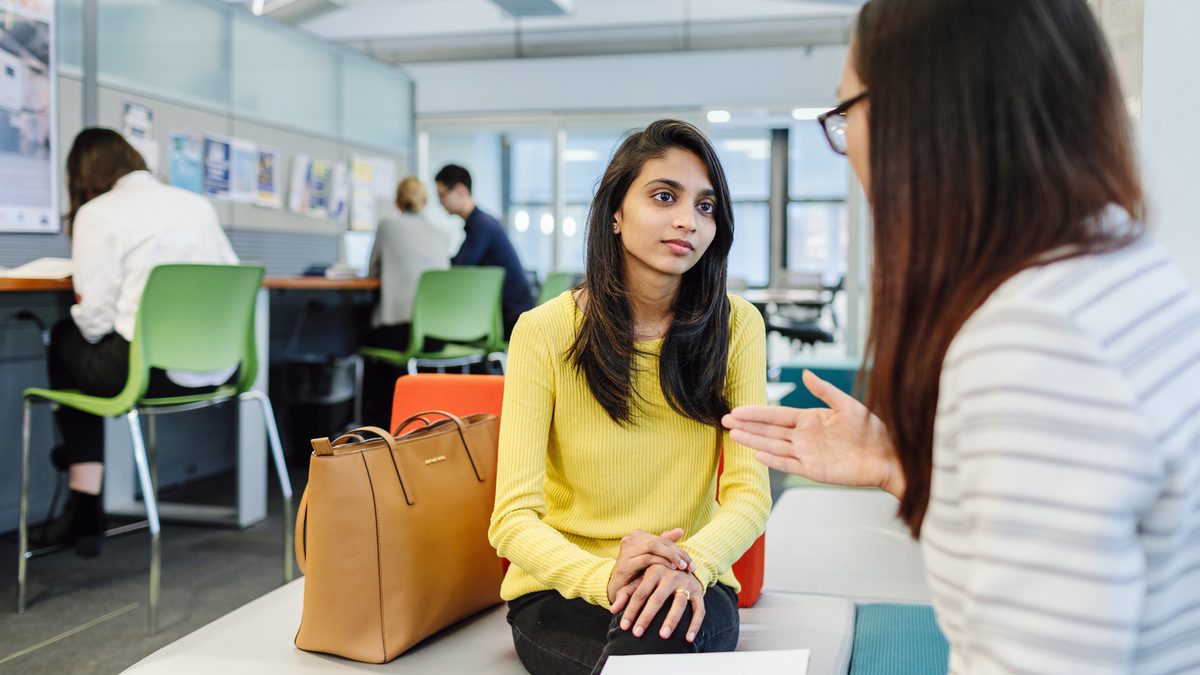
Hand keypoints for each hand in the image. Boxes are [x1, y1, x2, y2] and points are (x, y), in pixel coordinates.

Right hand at [607, 528, 692, 604]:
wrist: (616, 590)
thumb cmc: (636, 574)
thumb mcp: (652, 559)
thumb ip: (664, 545)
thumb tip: (680, 530)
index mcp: (637, 535)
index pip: (664, 539)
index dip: (679, 550)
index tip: (691, 563)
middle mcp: (631, 539)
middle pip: (660, 542)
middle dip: (678, 553)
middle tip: (690, 566)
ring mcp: (626, 550)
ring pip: (654, 547)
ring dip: (671, 557)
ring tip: (682, 567)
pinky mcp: (625, 563)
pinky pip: (646, 559)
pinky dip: (660, 562)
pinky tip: (670, 568)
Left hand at [611, 565, 705, 642]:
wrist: (683, 563)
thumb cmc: (657, 575)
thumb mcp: (641, 579)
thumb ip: (626, 593)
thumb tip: (613, 610)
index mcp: (654, 571)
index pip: (640, 593)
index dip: (631, 610)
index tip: (624, 626)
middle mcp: (671, 575)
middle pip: (657, 598)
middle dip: (646, 617)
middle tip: (637, 633)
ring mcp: (686, 583)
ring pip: (679, 603)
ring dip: (671, 620)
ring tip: (663, 636)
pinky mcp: (699, 591)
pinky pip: (699, 609)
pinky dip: (695, 624)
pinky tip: (688, 638)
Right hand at [721, 369, 905, 498]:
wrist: (888, 455)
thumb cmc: (872, 429)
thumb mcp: (847, 404)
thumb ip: (824, 391)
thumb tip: (805, 373)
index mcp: (810, 419)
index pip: (776, 415)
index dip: (756, 412)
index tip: (737, 410)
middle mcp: (804, 437)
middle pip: (769, 430)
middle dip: (747, 426)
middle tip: (724, 421)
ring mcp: (807, 454)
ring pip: (774, 446)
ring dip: (753, 441)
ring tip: (733, 436)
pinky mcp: (814, 470)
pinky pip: (788, 464)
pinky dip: (773, 460)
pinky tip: (757, 454)